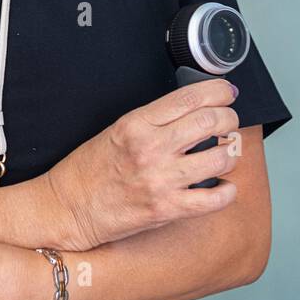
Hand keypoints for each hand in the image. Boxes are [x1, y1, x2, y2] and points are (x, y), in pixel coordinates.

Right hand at [45, 79, 241, 249]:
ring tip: (226, 152)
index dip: (217, 91)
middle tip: (229, 121)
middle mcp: (151, 148)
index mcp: (137, 123)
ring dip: (230, 152)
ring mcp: (161, 180)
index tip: (226, 92)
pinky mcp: (166, 209)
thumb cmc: (90, 169)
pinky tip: (225, 186)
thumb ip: (154, 120)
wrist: (68, 207)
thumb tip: (193, 110)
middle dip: (229, 118)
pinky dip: (227, 191)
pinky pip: (213, 199)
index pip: (189, 97)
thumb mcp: (118, 130)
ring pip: (218, 158)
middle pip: (210, 122)